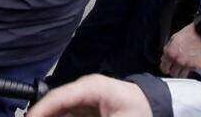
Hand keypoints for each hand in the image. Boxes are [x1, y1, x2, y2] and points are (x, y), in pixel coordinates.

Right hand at [26, 75, 152, 116]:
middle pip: (56, 104)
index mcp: (91, 87)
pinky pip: (68, 114)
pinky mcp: (87, 109)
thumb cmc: (142, 112)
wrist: (159, 106)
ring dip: (51, 115)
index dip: (40, 110)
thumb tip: (65, 116)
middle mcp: (84, 90)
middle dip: (43, 114)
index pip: (59, 97)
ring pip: (60, 111)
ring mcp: (85, 100)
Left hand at [160, 23, 200, 77]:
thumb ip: (167, 49)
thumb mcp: (173, 38)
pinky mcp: (199, 67)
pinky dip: (191, 71)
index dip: (165, 67)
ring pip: (182, 76)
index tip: (167, 67)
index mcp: (170, 53)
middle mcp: (179, 61)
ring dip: (181, 72)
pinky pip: (192, 74)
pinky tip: (191, 65)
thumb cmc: (189, 33)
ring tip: (183, 67)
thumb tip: (164, 58)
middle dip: (173, 70)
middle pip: (173, 74)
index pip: (164, 68)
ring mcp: (189, 65)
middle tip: (175, 67)